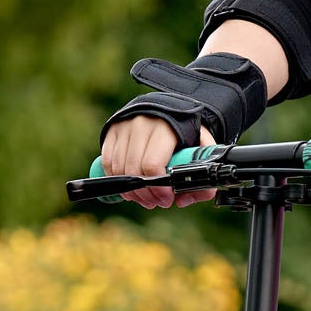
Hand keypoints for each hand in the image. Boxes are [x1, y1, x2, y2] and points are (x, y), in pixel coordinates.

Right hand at [99, 114, 216, 209]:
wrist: (166, 108)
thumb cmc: (185, 131)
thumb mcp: (202, 145)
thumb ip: (202, 172)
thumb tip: (183, 200)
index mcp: (165, 128)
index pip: (153, 165)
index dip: (158, 188)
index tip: (167, 199)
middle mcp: (142, 125)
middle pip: (135, 170)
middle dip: (145, 194)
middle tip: (156, 202)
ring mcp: (124, 127)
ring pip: (119, 168)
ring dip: (131, 191)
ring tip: (144, 198)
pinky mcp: (112, 130)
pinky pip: (108, 162)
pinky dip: (116, 179)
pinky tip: (129, 188)